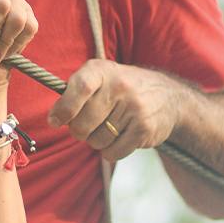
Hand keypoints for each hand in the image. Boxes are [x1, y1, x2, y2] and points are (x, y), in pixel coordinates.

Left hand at [48, 58, 188, 160]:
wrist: (170, 97)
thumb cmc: (123, 89)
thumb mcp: (101, 77)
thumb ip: (75, 92)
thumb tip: (53, 119)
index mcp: (102, 70)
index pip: (80, 87)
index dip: (64, 108)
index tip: (55, 121)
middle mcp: (120, 86)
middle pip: (82, 124)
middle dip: (79, 131)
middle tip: (88, 125)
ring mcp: (134, 108)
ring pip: (96, 141)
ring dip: (97, 141)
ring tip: (109, 128)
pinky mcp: (144, 129)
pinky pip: (112, 152)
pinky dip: (110, 151)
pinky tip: (119, 138)